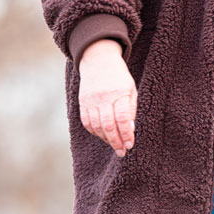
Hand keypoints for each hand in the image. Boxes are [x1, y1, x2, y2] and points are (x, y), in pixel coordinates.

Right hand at [78, 38, 136, 156]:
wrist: (98, 60)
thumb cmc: (119, 77)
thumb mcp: (131, 89)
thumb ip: (131, 109)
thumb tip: (131, 130)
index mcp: (119, 93)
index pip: (122, 118)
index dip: (126, 134)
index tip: (130, 145)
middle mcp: (103, 98)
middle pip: (108, 125)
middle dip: (116, 142)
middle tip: (122, 152)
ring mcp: (90, 101)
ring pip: (96, 126)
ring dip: (105, 139)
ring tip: (114, 145)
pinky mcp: (82, 103)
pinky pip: (87, 122)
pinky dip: (95, 132)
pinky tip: (103, 136)